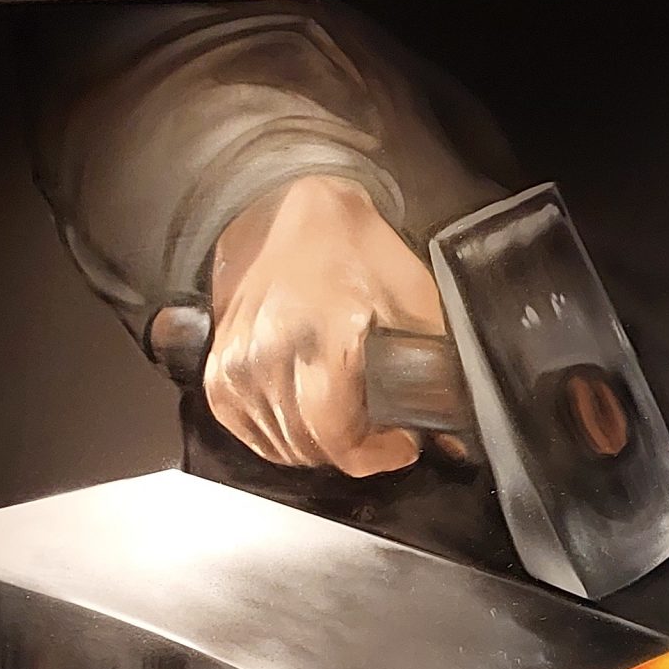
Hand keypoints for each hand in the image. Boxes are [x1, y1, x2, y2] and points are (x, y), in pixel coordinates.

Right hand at [204, 173, 461, 475]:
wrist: (291, 214)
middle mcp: (267, 356)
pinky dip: (282, 437)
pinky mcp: (217, 375)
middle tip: (381, 428)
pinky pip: (250, 434)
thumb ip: (436, 374)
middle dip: (356, 449)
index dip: (378, 455)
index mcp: (319, 339)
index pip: (338, 438)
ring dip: (320, 446)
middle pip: (313, 449)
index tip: (403, 443)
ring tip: (348, 417)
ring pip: (282, 448)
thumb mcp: (415, 302)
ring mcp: (236, 368)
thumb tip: (451, 437)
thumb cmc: (356, 253)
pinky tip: (308, 416)